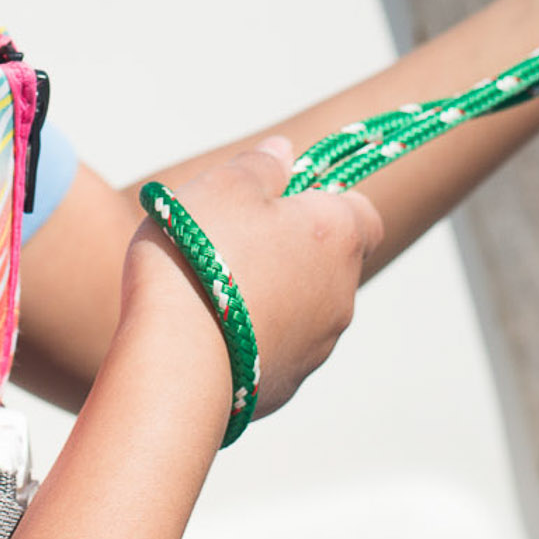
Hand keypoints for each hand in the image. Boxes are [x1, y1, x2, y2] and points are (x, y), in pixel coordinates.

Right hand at [122, 138, 381, 426]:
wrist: (176, 363)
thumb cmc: (202, 257)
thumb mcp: (225, 185)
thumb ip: (262, 165)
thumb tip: (286, 152)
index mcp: (337, 236)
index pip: (362, 212)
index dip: (325, 199)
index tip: (279, 199)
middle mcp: (340, 294)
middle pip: (327, 260)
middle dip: (288, 248)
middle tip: (229, 238)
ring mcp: (316, 347)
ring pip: (301, 306)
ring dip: (269, 293)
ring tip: (209, 287)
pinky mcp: (286, 386)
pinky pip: (275, 348)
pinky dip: (250, 336)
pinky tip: (205, 330)